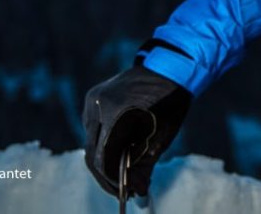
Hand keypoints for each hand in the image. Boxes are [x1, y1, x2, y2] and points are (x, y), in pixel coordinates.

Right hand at [83, 65, 191, 196]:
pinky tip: (120, 151)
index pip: (104, 157)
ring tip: (123, 173)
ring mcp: (92, 100)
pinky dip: (104, 143)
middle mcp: (98, 104)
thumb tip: (137, 192)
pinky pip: (93, 129)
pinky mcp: (92, 99)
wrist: (169, 67)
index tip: (126, 193)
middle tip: (123, 190)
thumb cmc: (170, 101)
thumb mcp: (162, 136)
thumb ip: (145, 165)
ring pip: (90, 142)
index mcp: (116, 111)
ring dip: (105, 159)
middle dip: (107, 175)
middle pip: (93, 152)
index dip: (112, 180)